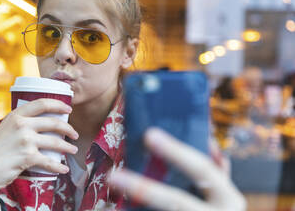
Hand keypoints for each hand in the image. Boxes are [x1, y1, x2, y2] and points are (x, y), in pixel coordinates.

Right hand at [0, 99, 78, 209]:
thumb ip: (1, 126)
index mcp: (16, 116)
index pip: (42, 103)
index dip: (58, 104)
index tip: (69, 108)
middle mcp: (22, 125)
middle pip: (53, 122)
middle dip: (68, 128)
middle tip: (75, 134)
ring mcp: (25, 141)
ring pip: (55, 142)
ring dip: (68, 147)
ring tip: (74, 149)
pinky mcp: (28, 157)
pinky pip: (49, 161)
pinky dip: (59, 166)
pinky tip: (64, 168)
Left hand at [108, 128, 245, 210]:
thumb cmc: (218, 208)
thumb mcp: (224, 191)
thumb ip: (215, 168)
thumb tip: (205, 139)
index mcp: (229, 197)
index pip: (203, 169)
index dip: (176, 152)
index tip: (149, 134)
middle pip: (176, 202)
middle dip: (144, 189)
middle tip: (112, 176)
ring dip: (134, 203)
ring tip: (110, 188)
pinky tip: (111, 209)